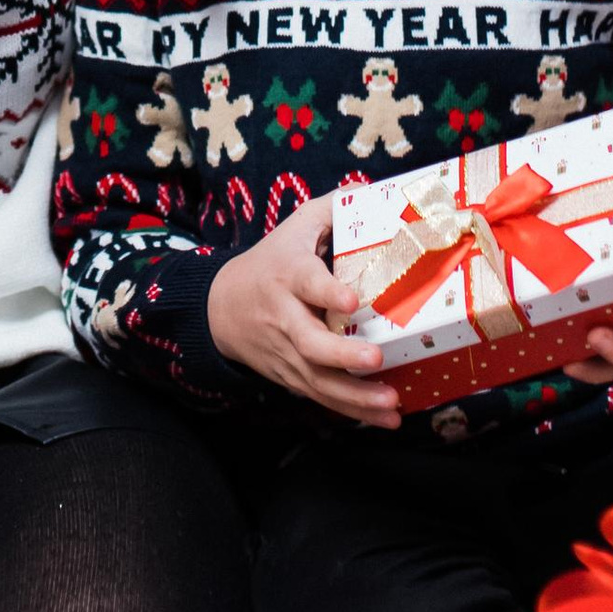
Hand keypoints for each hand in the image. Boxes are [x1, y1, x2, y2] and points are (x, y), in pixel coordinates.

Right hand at [209, 196, 402, 428]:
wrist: (221, 307)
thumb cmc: (271, 261)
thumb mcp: (295, 227)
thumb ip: (332, 209)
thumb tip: (374, 192)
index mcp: (287, 274)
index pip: (306, 281)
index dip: (327, 290)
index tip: (352, 298)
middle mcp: (284, 317)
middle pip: (309, 342)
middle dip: (342, 356)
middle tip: (376, 359)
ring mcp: (286, 352)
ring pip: (318, 380)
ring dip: (356, 397)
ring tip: (391, 404)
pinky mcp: (291, 377)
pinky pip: (321, 397)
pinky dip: (352, 411)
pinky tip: (384, 419)